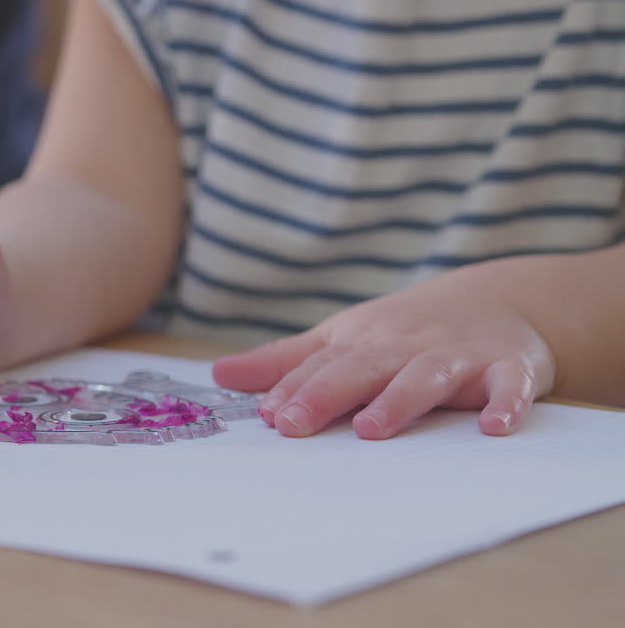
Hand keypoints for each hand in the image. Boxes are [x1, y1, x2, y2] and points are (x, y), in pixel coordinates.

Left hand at [212, 264, 555, 438]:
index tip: (267, 415)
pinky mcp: (508, 367)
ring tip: (373, 428)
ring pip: (425, 378)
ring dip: (399, 401)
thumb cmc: (402, 332)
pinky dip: (505, 404)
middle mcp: (403, 347)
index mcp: (361, 343)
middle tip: (293, 424)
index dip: (293, 390)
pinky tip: (494, 427)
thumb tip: (219, 376)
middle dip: (325, 395)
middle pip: (361, 370)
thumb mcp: (342, 339)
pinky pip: (509, 387)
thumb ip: (285, 362)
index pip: (321, 367)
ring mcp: (456, 356)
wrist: (496, 301)